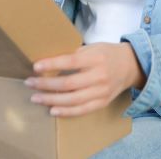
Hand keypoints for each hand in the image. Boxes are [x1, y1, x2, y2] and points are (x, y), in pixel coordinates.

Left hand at [24, 42, 145, 117]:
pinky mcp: (102, 102)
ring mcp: (101, 91)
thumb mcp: (92, 47)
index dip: (52, 65)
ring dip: (51, 100)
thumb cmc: (106, 54)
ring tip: (36, 98)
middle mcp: (99, 76)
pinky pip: (82, 110)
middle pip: (68, 84)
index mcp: (95, 58)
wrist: (131, 66)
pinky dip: (66, 112)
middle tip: (30, 83)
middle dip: (46, 84)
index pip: (70, 62)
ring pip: (72, 100)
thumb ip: (74, 54)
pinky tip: (52, 110)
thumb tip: (48, 61)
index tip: (36, 66)